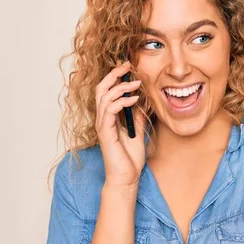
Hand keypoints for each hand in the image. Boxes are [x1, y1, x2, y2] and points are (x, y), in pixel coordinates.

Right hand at [95, 61, 146, 189]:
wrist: (127, 177)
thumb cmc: (130, 158)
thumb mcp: (138, 131)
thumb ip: (137, 116)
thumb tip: (142, 101)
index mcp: (108, 117)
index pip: (107, 90)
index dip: (115, 77)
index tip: (128, 67)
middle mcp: (103, 119)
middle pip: (101, 89)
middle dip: (114, 75)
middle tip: (128, 65)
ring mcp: (103, 125)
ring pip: (104, 97)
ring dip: (121, 87)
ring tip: (136, 84)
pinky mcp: (106, 133)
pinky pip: (110, 111)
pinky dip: (122, 102)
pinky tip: (135, 99)